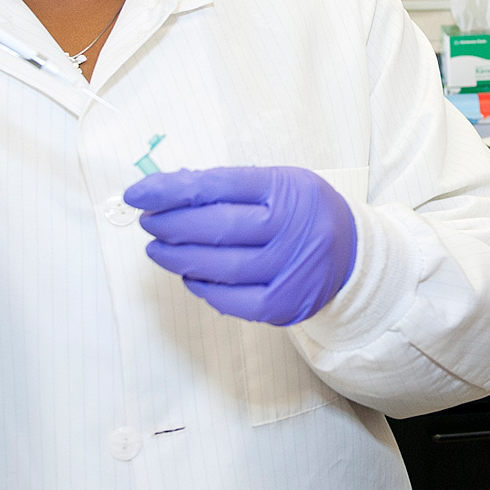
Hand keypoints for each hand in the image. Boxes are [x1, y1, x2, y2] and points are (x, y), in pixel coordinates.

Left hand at [130, 165, 357, 324]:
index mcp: (285, 189)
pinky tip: (188, 275)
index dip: (169, 190)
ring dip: (178, 258)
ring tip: (158, 249)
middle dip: (170, 224)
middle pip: (215, 226)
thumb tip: (170, 191)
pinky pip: (232, 300)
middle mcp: (290, 229)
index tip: (137, 193)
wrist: (351, 254)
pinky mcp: (283, 305)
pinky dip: (203, 288)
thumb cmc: (303, 213)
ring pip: (220, 267)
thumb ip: (228, 187)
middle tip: (148, 222)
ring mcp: (288, 270)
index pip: (215, 185)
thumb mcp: (277, 183)